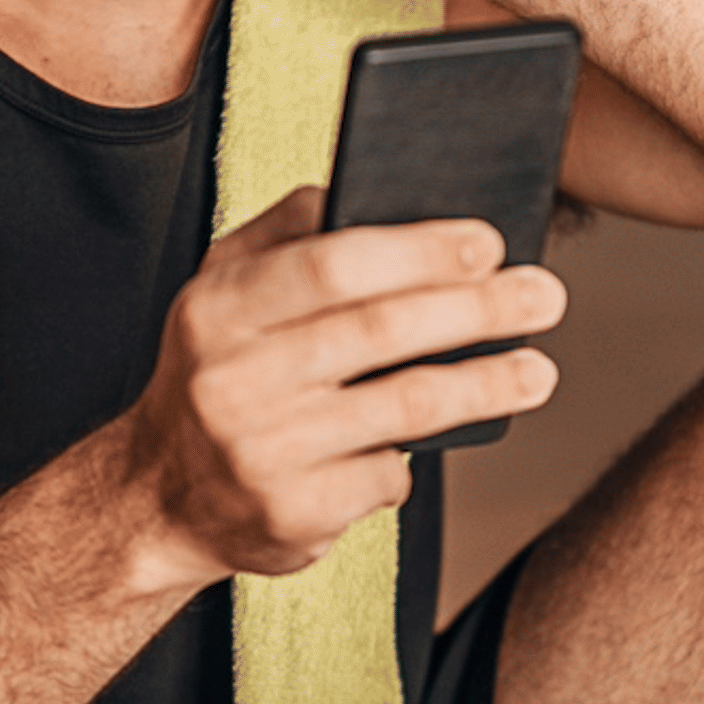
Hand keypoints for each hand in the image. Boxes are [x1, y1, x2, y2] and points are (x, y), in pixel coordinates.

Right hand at [119, 187, 563, 588]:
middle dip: (477, 310)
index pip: (332, 263)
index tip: (490, 242)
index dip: (420, 250)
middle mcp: (233, 379)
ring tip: (539, 371)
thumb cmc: (215, 371)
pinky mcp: (292, 514)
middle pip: (381, 331)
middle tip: (545, 297)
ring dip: (485, 385)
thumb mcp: (221, 290)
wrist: (158, 498)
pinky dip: (416, 456)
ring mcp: (262, 452)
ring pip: (403, 408)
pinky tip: (438, 440)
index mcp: (218, 308)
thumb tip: (370, 188)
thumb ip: (285, 233)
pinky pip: (387, 475)